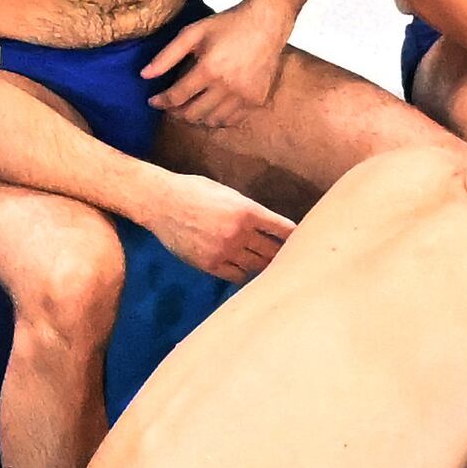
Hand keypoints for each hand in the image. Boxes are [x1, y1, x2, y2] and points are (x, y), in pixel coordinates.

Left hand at [138, 0, 293, 132]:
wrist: (266, 24)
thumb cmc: (227, 25)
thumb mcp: (194, 32)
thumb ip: (167, 55)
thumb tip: (144, 75)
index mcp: (209, 69)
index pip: (177, 97)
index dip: (161, 102)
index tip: (153, 101)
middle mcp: (227, 87)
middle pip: (193, 114)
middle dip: (176, 112)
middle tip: (170, 106)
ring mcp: (244, 96)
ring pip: (212, 121)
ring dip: (196, 117)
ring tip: (189, 107)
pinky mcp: (256, 100)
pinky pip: (231, 121)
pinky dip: (218, 119)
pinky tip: (211, 108)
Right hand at [142, 173, 297, 283]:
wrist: (161, 202)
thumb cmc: (195, 191)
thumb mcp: (229, 194)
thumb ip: (251, 211)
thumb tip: (271, 227)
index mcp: (247, 211)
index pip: (285, 230)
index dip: (296, 237)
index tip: (305, 241)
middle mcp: (239, 233)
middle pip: (274, 252)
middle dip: (285, 255)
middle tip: (294, 259)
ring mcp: (224, 251)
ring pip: (258, 267)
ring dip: (266, 266)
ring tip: (273, 267)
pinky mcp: (210, 264)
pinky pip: (238, 276)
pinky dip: (246, 274)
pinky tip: (248, 270)